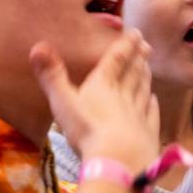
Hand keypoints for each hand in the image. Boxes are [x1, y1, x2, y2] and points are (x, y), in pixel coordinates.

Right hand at [31, 30, 159, 173]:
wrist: (118, 159)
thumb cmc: (86, 130)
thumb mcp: (62, 101)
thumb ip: (51, 75)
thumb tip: (37, 46)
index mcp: (103, 84)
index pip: (116, 59)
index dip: (126, 44)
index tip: (136, 32)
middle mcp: (124, 95)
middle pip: (133, 73)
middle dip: (139, 58)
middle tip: (146, 46)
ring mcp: (138, 114)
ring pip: (143, 90)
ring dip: (145, 77)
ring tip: (148, 67)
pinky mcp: (147, 133)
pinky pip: (151, 114)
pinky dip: (153, 104)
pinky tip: (154, 99)